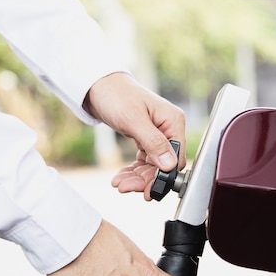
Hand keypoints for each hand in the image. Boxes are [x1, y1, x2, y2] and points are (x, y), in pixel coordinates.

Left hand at [84, 73, 185, 199]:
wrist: (99, 85)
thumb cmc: (116, 95)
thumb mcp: (133, 119)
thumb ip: (153, 142)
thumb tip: (170, 164)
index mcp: (173, 121)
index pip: (176, 158)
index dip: (162, 176)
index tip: (147, 190)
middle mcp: (168, 128)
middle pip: (164, 165)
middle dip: (145, 179)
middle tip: (125, 187)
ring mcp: (158, 134)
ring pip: (153, 165)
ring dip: (137, 177)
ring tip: (119, 183)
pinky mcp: (146, 138)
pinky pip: (144, 160)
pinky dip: (133, 170)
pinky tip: (122, 175)